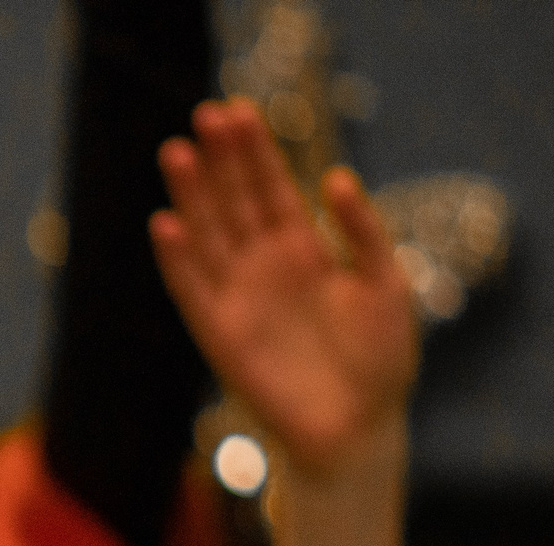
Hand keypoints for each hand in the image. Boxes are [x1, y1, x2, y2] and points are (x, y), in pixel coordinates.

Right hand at [152, 98, 417, 480]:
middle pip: (235, 202)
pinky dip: (178, 259)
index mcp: (305, 251)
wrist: (358, 427)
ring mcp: (239, 298)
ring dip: (192, 197)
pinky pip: (191, 289)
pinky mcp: (219, 334)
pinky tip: (167, 224)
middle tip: (205, 114)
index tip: (238, 111)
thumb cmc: (380, 359)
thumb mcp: (387, 283)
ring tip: (178, 152)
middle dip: (220, 160)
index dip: (255, 152)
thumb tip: (334, 178)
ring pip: (208, 236)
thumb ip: (361, 231)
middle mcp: (265, 268)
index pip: (273, 188)